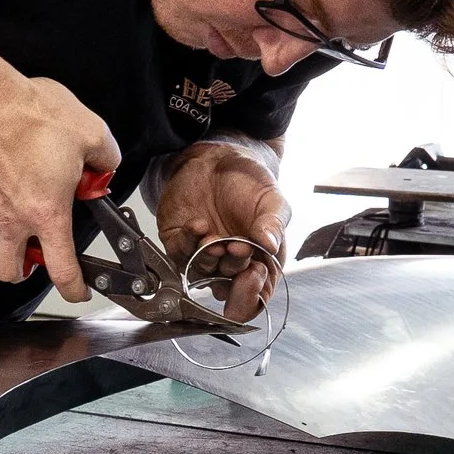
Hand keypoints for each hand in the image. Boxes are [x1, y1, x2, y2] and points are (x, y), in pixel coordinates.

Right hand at [0, 62, 121, 300]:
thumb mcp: (89, 131)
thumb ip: (105, 157)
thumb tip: (106, 168)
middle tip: (28, 257)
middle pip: (8, 271)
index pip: (61, 269)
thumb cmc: (31, 112)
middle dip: (20, 271)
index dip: (73, 289)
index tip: (77, 291)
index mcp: (47, 211)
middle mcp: (11, 218)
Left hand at [155, 141, 289, 321]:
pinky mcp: (180, 243)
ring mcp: (204, 255)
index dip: (253, 294)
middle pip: (228, 287)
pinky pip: (179, 255)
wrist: (220, 159)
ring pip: (202, 274)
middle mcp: (230, 263)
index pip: (257, 294)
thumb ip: (273, 223)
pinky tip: (199, 224)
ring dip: (209, 259)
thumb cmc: (249, 183)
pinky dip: (189, 242)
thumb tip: (270, 244)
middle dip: (232, 268)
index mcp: (259, 260)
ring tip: (216, 239)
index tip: (255, 273)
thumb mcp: (272, 201)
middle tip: (237, 246)